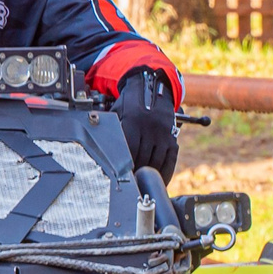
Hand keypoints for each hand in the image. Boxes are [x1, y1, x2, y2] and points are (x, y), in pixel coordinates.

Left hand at [113, 66, 179, 181]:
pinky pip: (171, 159)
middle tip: (130, 184)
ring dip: (149, 175)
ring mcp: (163, 133)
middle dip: (135, 173)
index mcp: (133, 121)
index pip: (128, 149)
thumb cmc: (129, 104)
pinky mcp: (173, 137)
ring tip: (142, 184)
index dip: (124, 165)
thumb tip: (99, 149)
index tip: (121, 177)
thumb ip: (113, 130)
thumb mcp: (117, 112)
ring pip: (156, 161)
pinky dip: (166, 172)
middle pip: (142, 157)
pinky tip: (160, 181)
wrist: (151, 89)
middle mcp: (149, 127)